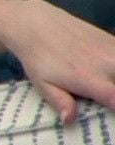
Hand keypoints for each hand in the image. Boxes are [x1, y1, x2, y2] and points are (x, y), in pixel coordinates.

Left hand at [1, 0, 114, 122]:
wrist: (37, 24)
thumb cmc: (38, 58)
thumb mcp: (43, 84)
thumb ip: (60, 101)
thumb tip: (70, 120)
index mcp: (90, 79)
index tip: (111, 112)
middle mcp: (107, 64)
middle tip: (107, 94)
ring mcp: (113, 50)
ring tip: (108, 84)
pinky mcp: (113, 40)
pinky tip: (109, 69)